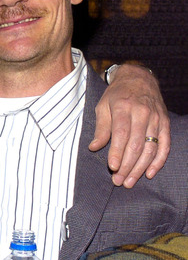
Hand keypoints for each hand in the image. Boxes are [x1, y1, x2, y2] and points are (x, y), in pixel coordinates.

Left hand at [90, 64, 168, 187]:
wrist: (139, 79)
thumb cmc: (117, 94)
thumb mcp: (103, 106)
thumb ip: (101, 128)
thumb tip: (94, 147)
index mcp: (124, 108)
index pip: (121, 134)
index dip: (117, 152)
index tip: (112, 167)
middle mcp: (142, 114)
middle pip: (136, 144)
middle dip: (127, 165)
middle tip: (118, 180)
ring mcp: (156, 119)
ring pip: (150, 148)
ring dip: (140, 168)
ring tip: (129, 181)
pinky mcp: (165, 123)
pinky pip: (164, 145)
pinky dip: (158, 161)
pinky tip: (150, 173)